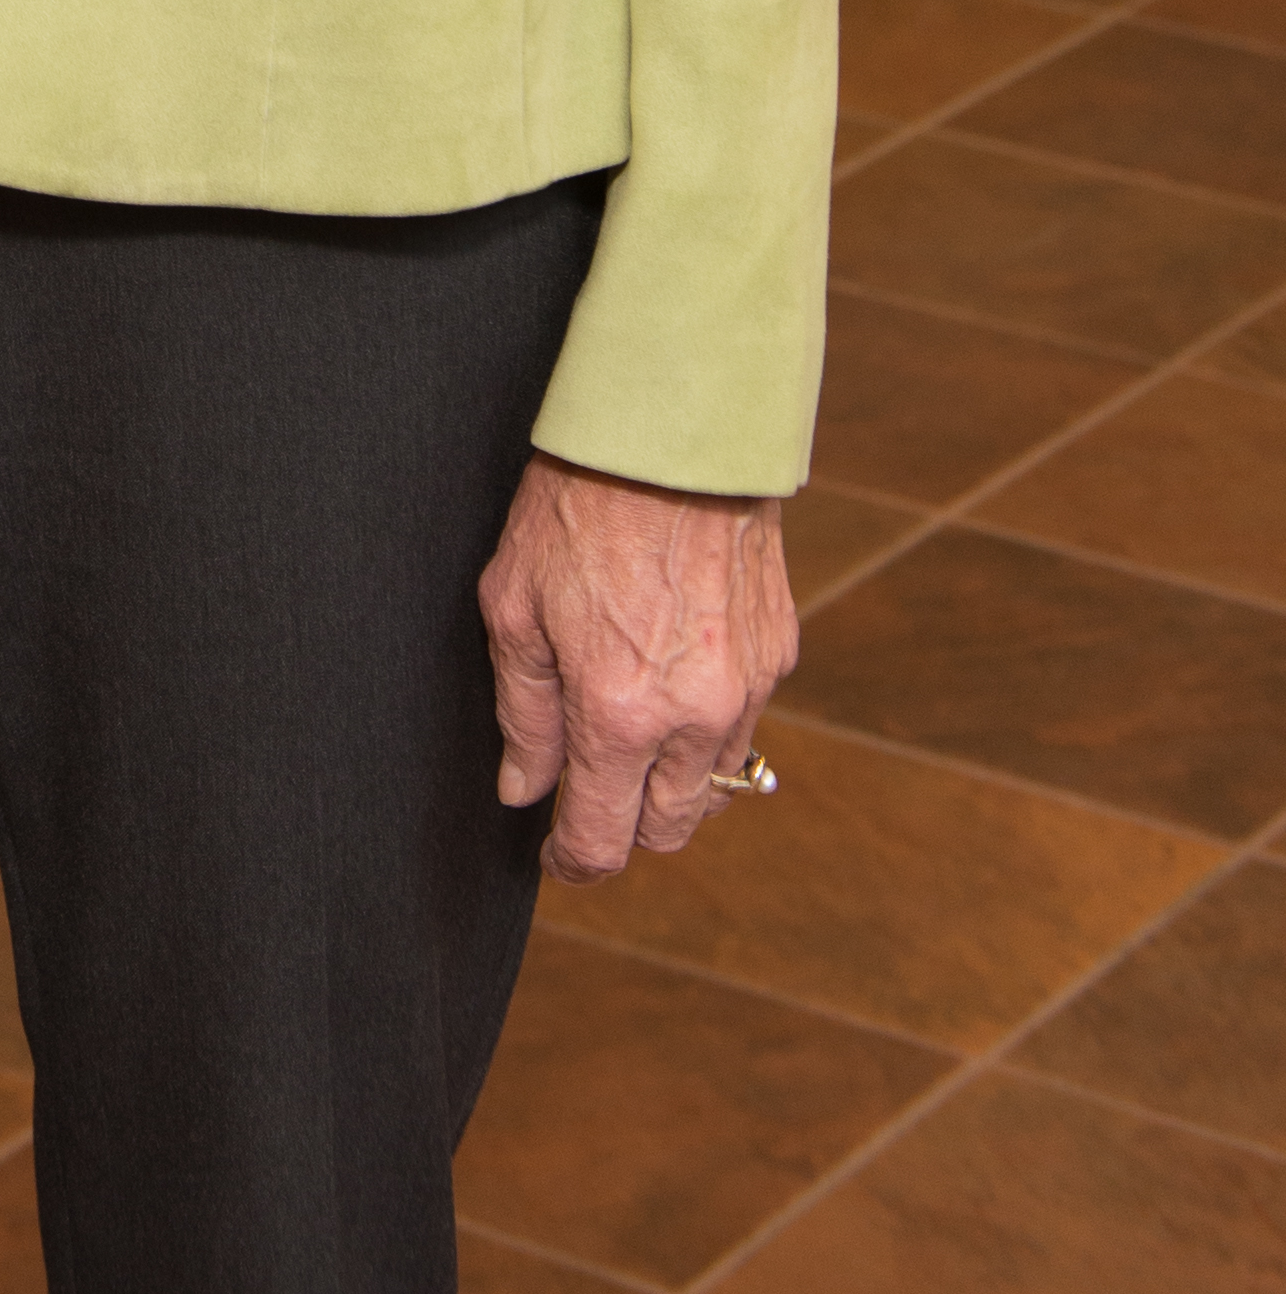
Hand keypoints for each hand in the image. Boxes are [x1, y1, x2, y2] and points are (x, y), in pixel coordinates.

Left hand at [478, 447, 794, 877]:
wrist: (673, 431)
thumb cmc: (578, 505)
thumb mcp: (514, 605)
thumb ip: (523, 712)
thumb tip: (523, 789)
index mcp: (618, 713)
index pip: (603, 839)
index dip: (573, 862)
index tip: (556, 856)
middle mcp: (693, 718)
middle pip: (666, 830)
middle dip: (624, 826)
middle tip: (587, 791)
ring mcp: (746, 688)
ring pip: (713, 785)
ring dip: (671, 781)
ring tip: (629, 735)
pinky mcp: (778, 653)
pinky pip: (744, 723)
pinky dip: (709, 726)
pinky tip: (674, 680)